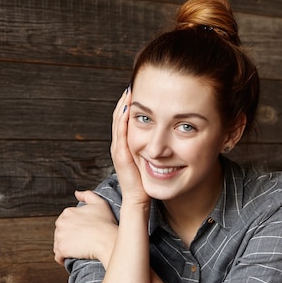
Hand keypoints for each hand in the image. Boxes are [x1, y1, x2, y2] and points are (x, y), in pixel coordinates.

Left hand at [53, 190, 117, 266]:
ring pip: (58, 244)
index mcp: (68, 212)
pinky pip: (58, 256)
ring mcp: (60, 236)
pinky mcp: (62, 249)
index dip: (73, 228)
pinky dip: (62, 258)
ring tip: (76, 251)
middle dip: (67, 238)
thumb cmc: (106, 223)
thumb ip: (87, 195)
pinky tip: (69, 258)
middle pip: (60, 232)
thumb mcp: (100, 203)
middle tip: (79, 243)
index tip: (81, 233)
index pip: (65, 221)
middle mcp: (61, 223)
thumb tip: (76, 193)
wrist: (107, 240)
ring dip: (65, 248)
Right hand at [111, 86, 149, 206]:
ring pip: (117, 122)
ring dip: (122, 105)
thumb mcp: (149, 158)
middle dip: (125, 99)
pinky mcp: (121, 156)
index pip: (124, 118)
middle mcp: (119, 144)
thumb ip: (152, 146)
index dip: (129, 103)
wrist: (139, 199)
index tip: (138, 88)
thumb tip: (164, 135)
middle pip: (119, 116)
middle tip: (132, 83)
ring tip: (129, 90)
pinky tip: (127, 108)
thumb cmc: (145, 181)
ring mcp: (118, 149)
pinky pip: (121, 133)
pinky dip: (123, 119)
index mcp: (125, 144)